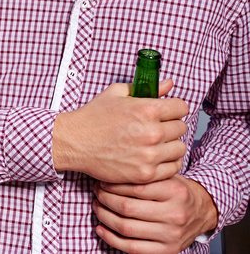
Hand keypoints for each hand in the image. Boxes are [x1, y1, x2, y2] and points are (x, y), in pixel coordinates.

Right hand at [52, 80, 187, 182]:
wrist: (74, 141)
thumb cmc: (94, 116)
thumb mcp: (117, 93)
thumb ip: (147, 89)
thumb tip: (169, 84)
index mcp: (147, 109)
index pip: (181, 107)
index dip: (174, 108)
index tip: (167, 112)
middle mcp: (152, 132)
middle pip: (181, 128)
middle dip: (171, 126)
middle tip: (156, 128)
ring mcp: (150, 155)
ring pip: (180, 149)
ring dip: (170, 145)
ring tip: (155, 144)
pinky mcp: (146, 173)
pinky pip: (173, 168)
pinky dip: (166, 163)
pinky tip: (153, 157)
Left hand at [93, 175, 218, 253]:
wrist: (202, 212)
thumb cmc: (177, 191)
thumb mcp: (167, 176)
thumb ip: (145, 174)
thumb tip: (110, 172)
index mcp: (175, 192)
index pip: (135, 187)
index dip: (113, 184)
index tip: (103, 181)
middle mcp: (175, 214)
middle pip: (127, 208)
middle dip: (105, 199)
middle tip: (97, 192)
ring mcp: (171, 235)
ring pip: (126, 228)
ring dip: (104, 217)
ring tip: (97, 207)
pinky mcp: (167, 251)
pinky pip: (132, 248)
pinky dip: (112, 239)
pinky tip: (101, 228)